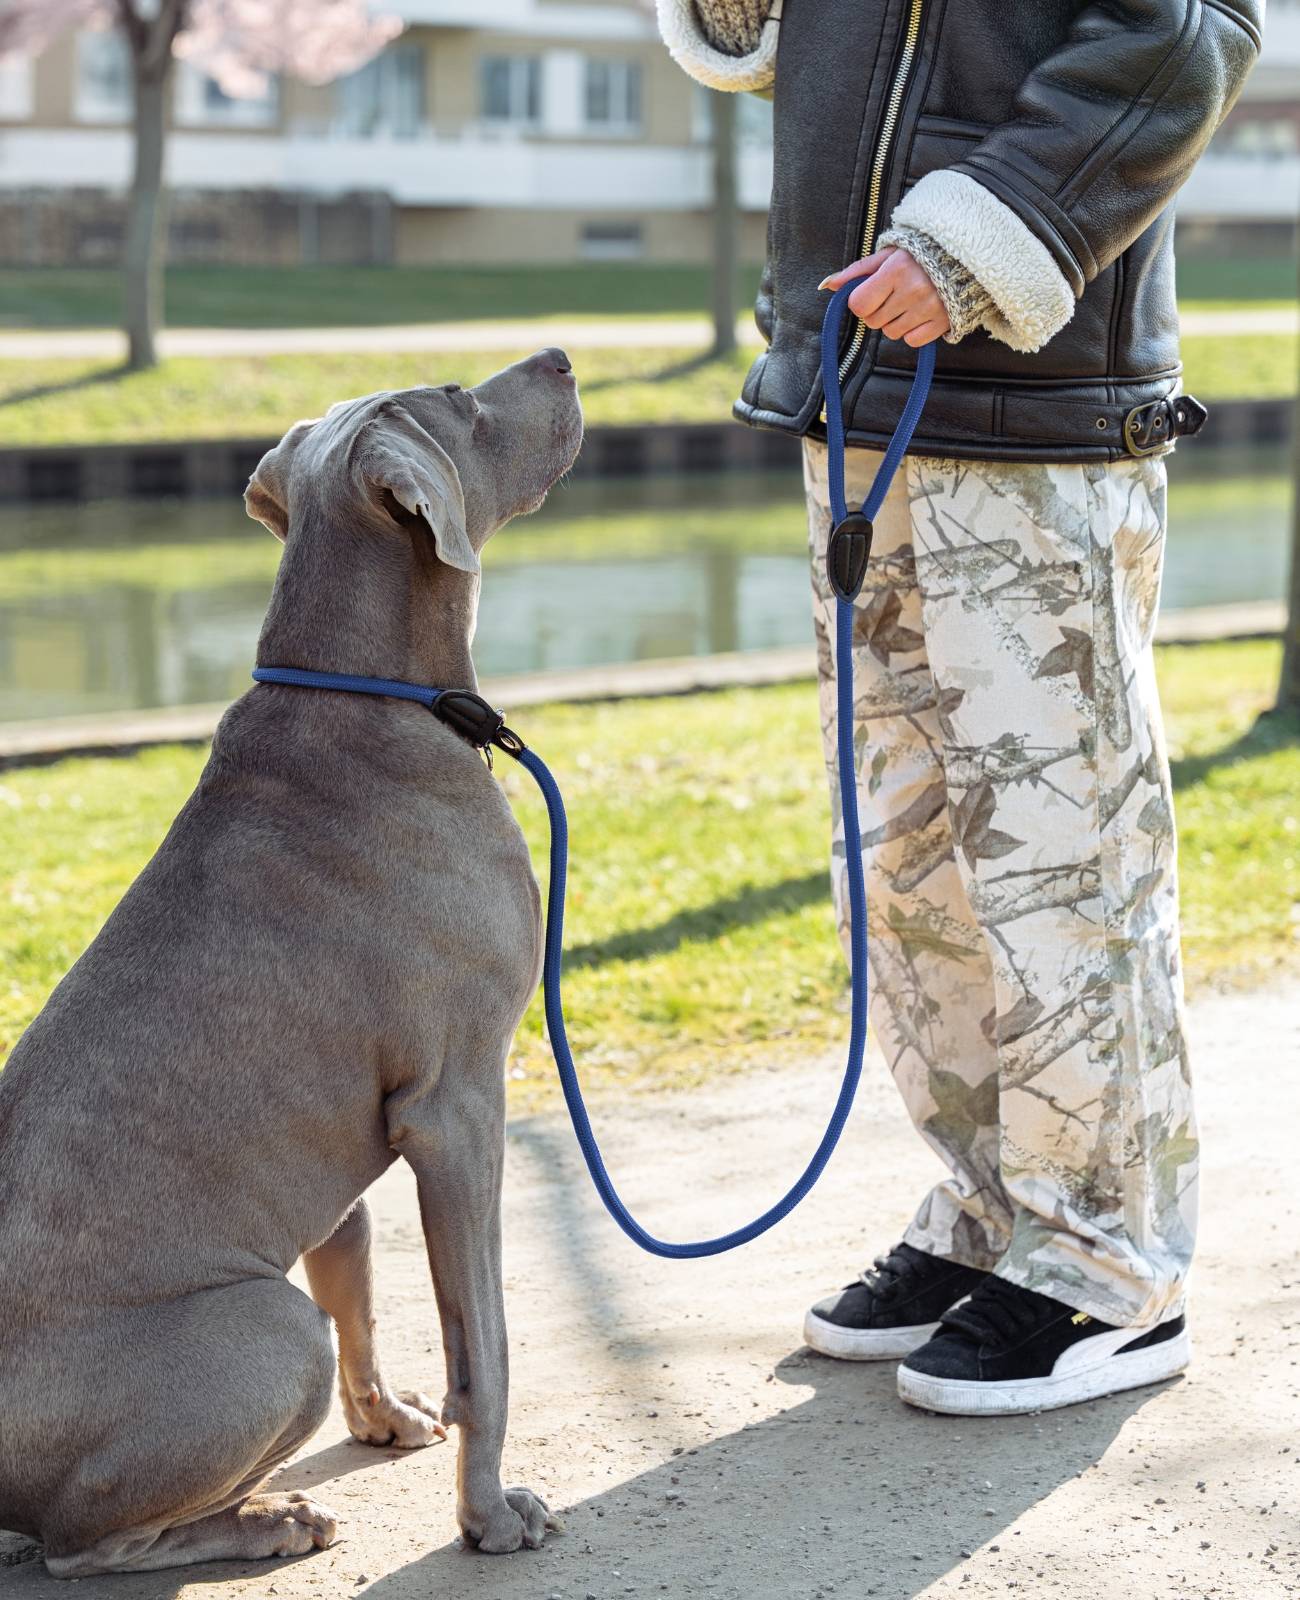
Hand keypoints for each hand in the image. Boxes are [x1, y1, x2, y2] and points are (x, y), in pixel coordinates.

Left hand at [819, 247, 949, 345]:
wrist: (964, 257)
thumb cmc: (919, 255)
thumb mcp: (888, 255)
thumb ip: (857, 271)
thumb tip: (827, 285)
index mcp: (896, 270)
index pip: (860, 304)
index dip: (861, 302)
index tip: (872, 293)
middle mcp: (913, 290)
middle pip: (874, 321)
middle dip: (878, 311)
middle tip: (893, 295)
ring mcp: (929, 308)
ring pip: (891, 333)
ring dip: (895, 322)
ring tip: (909, 302)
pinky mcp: (942, 322)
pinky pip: (912, 341)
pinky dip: (912, 332)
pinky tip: (920, 315)